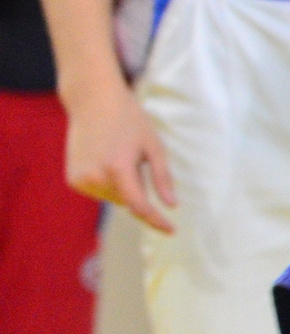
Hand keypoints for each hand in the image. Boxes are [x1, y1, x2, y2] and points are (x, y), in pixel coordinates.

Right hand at [63, 80, 175, 232]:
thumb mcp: (153, 146)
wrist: (92, 102)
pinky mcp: (73, 179)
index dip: (156, 220)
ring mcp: (80, 179)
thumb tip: (171, 206)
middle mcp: (95, 176)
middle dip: (138, 187)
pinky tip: (105, 159)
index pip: (138, 205)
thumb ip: (162, 178)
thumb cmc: (129, 121)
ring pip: (115, 198)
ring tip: (117, 155)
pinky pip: (101, 192)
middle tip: (134, 159)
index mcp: (117, 167)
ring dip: (123, 185)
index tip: (171, 231)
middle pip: (128, 201)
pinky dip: (109, 183)